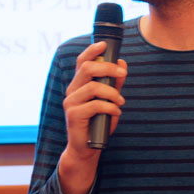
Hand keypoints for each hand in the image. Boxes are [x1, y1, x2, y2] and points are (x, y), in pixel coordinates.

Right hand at [57, 41, 127, 193]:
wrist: (87, 148)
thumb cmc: (98, 123)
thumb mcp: (110, 100)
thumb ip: (115, 83)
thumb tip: (122, 63)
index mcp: (79, 85)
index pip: (81, 62)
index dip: (91, 51)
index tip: (104, 45)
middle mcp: (72, 91)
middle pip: (86, 69)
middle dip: (108, 68)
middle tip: (122, 73)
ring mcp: (71, 103)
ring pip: (93, 87)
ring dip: (112, 92)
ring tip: (120, 102)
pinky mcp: (73, 115)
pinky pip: (95, 105)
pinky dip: (110, 107)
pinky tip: (115, 112)